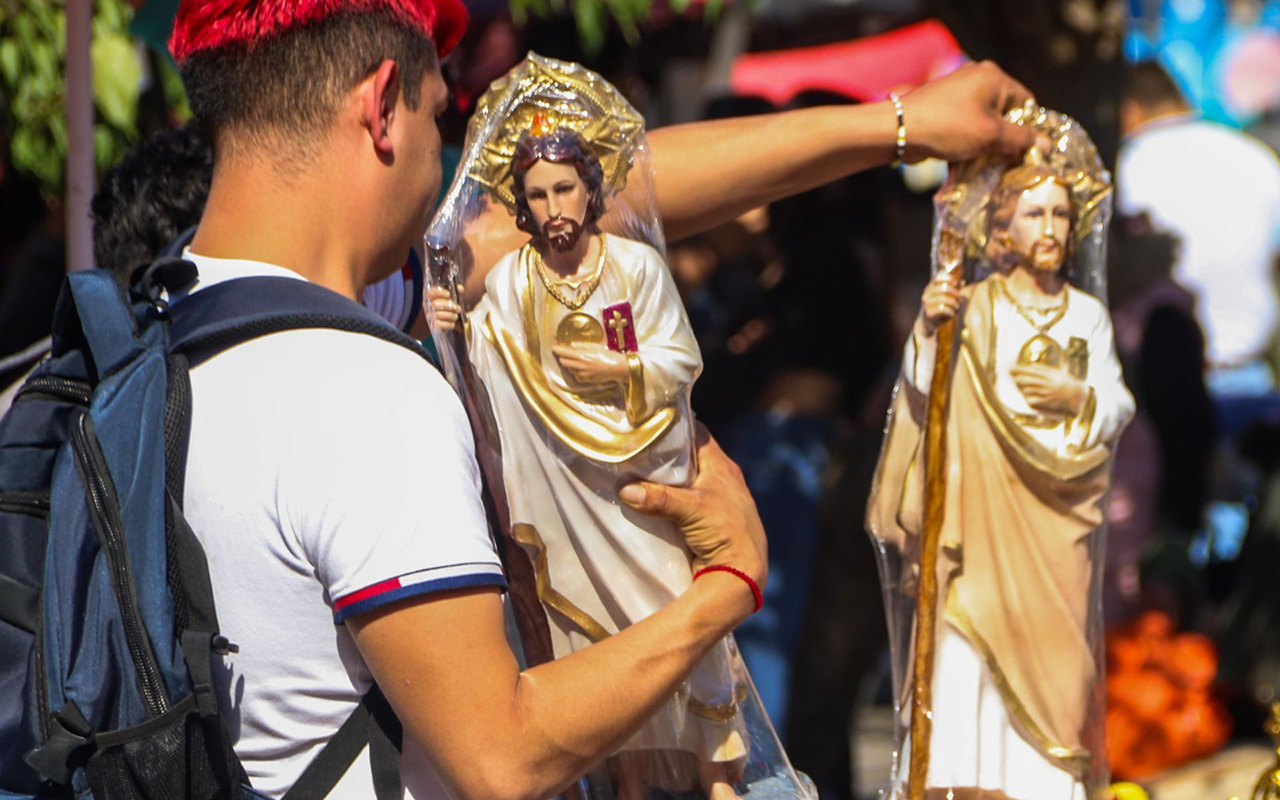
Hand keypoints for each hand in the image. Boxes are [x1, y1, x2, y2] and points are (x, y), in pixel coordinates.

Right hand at [426, 285, 463, 331]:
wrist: (452, 321)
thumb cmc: (452, 306)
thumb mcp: (455, 297)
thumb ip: (457, 291)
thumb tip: (460, 288)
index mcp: (432, 298)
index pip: (430, 293)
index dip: (439, 293)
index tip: (448, 294)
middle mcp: (429, 307)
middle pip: (435, 304)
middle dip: (448, 306)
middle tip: (458, 308)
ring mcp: (430, 316)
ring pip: (438, 315)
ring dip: (450, 315)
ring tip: (456, 316)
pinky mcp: (433, 326)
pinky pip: (439, 324)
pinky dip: (448, 324)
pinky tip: (453, 323)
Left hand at [552, 343, 628, 384]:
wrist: (617, 367)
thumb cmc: (608, 355)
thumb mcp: (595, 346)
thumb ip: (581, 346)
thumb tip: (571, 345)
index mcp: (582, 355)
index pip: (564, 352)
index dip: (557, 350)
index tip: (554, 348)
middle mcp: (580, 365)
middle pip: (564, 362)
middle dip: (563, 358)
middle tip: (566, 354)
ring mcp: (583, 374)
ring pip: (570, 370)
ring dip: (571, 365)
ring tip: (580, 361)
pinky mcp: (586, 380)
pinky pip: (577, 376)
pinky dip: (577, 373)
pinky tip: (585, 369)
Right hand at [618, 426, 767, 592]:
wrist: (741, 573)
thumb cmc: (724, 531)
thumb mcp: (691, 509)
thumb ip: (658, 497)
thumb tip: (625, 490)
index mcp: (723, 467)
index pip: (697, 435)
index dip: (676, 426)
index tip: (650, 422)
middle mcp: (721, 479)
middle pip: (688, 458)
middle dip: (664, 455)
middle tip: (635, 448)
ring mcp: (714, 500)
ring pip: (684, 482)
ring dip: (664, 481)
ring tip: (634, 472)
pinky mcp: (706, 520)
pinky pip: (682, 502)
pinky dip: (668, 501)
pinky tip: (648, 499)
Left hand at [900, 61, 1036, 162]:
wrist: (898, 130)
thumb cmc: (948, 127)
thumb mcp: (990, 135)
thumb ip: (1020, 140)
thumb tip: (1045, 145)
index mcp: (994, 77)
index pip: (1026, 103)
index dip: (1029, 129)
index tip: (1027, 152)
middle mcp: (977, 78)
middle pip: (1004, 114)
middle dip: (1005, 140)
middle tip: (1007, 163)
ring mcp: (957, 92)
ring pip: (983, 123)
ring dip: (985, 146)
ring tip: (984, 167)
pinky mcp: (942, 108)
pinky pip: (965, 127)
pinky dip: (967, 144)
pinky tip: (965, 164)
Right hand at [920, 270, 961, 334]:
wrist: (930, 323)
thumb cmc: (941, 308)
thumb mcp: (947, 297)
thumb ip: (954, 289)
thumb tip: (962, 282)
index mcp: (930, 288)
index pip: (937, 278)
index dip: (948, 279)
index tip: (956, 283)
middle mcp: (926, 295)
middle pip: (943, 288)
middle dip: (955, 292)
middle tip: (960, 298)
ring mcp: (926, 304)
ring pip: (943, 298)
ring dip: (954, 302)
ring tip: (957, 307)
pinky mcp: (929, 313)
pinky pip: (942, 308)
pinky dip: (950, 310)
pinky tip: (952, 313)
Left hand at [1010, 364, 1086, 413]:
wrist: (1077, 393)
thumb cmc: (1065, 381)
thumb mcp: (1056, 372)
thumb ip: (1043, 369)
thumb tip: (1030, 366)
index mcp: (1051, 374)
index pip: (1033, 371)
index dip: (1022, 369)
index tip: (1013, 367)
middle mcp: (1049, 383)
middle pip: (1031, 379)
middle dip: (1020, 377)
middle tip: (1012, 375)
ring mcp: (1049, 392)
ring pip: (1032, 389)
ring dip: (1024, 387)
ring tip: (1019, 384)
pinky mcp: (1049, 401)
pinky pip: (1037, 400)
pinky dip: (1030, 398)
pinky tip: (1026, 396)